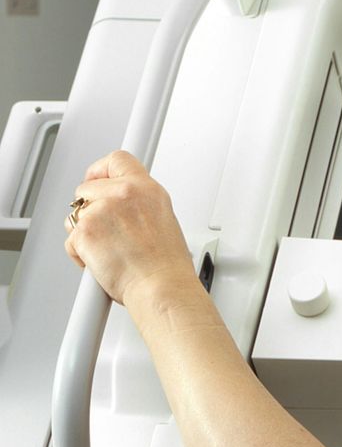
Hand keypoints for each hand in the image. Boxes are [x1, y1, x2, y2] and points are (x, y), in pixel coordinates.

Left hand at [63, 151, 194, 305]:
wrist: (160, 287)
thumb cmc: (165, 265)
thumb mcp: (163, 221)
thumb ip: (139, 205)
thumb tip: (122, 206)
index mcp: (148, 190)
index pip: (117, 160)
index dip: (101, 170)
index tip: (97, 180)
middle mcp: (125, 194)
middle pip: (87, 187)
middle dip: (89, 208)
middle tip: (104, 230)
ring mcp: (103, 210)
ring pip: (75, 214)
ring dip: (85, 232)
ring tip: (109, 250)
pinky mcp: (85, 230)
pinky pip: (70, 237)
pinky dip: (80, 253)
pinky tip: (101, 261)